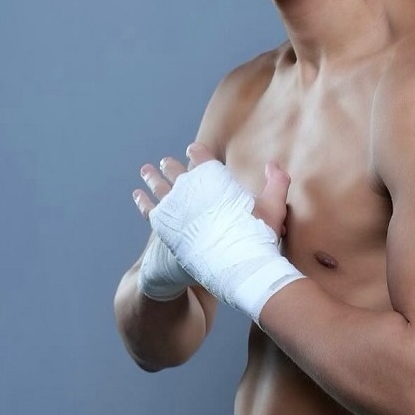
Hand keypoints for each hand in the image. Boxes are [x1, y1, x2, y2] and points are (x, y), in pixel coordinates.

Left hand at [133, 142, 290, 239]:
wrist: (235, 264)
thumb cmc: (256, 236)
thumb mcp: (273, 207)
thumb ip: (276, 183)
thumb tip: (274, 165)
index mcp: (214, 178)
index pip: (201, 158)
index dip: (197, 153)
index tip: (192, 149)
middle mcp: (191, 188)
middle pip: (177, 171)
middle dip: (172, 165)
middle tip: (165, 162)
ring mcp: (175, 206)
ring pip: (160, 186)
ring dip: (152, 177)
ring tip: (146, 170)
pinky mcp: (164, 226)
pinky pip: (149, 209)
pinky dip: (143, 201)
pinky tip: (138, 196)